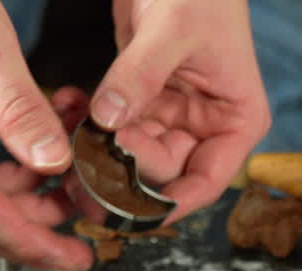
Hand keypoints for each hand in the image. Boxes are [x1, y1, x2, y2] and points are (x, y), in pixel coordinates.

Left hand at [76, 0, 270, 221]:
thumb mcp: (172, 29)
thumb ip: (139, 76)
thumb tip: (108, 120)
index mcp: (235, 121)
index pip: (205, 181)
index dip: (168, 204)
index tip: (127, 211)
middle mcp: (205, 127)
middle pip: (160, 173)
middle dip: (119, 171)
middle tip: (78, 164)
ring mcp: (172, 116)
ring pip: (129, 155)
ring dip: (96, 148)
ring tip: (67, 129)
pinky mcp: (141, 100)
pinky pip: (111, 127)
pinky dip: (87, 119)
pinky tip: (67, 103)